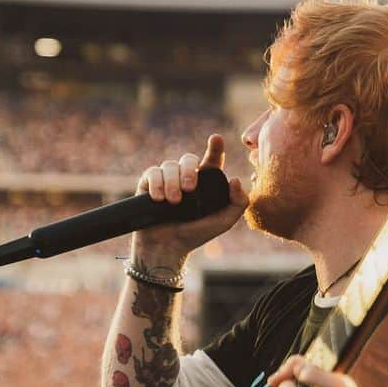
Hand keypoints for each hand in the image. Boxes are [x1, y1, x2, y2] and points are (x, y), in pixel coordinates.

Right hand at [132, 133, 247, 262]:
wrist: (167, 247)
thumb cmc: (196, 234)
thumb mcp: (223, 222)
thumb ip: (238, 203)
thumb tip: (236, 179)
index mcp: (206, 182)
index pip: (212, 160)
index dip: (215, 148)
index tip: (216, 139)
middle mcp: (186, 177)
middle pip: (189, 159)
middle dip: (189, 171)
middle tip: (189, 189)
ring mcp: (167, 179)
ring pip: (170, 166)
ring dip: (172, 182)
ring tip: (173, 202)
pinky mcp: (149, 184)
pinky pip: (152, 172)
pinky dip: (156, 184)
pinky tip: (158, 198)